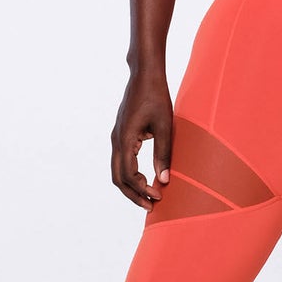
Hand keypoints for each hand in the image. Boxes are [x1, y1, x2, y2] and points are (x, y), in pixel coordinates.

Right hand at [111, 70, 174, 208]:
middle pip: (118, 178)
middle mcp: (117, 140)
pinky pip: (121, 161)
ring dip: (131, 186)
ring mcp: (117, 137)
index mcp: (125, 139)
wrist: (145, 75)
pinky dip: (131, 174)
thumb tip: (164, 180)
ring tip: (149, 196)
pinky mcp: (122, 134)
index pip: (128, 174)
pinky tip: (146, 178)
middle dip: (133, 194)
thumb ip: (164, 153)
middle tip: (151, 206)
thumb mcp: (164, 125)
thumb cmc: (157, 96)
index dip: (142, 189)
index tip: (158, 196)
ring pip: (117, 171)